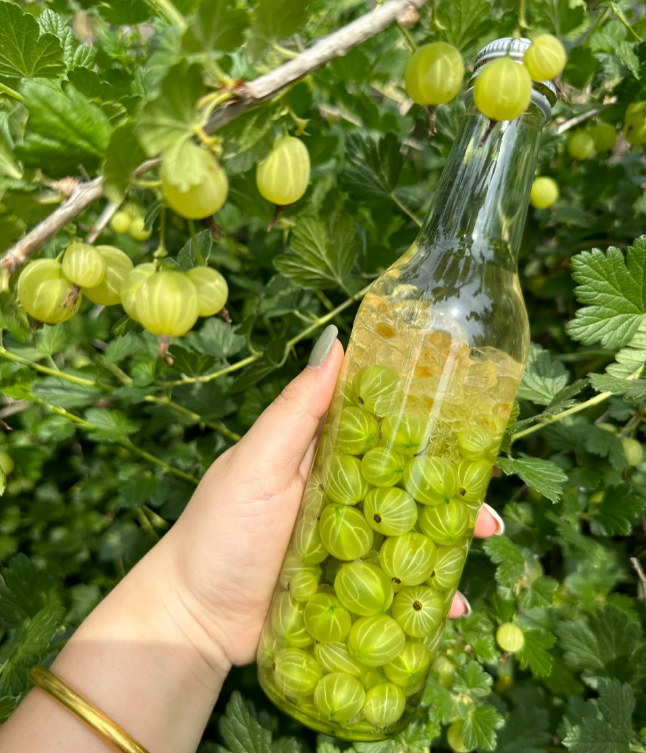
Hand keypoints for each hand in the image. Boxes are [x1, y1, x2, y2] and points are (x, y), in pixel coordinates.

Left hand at [162, 325, 504, 667]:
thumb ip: (297, 411)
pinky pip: (397, 583)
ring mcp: (346, 542)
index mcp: (321, 455)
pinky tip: (453, 605)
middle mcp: (339, 493)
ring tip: (485, 542)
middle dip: (453, 489)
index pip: (382, 428)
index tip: (473, 421)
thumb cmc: (219, 532)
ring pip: (411, 531)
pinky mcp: (349, 586)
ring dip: (452, 537)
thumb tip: (335, 341)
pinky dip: (426, 592)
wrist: (194, 619)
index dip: (427, 424)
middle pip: (407, 483)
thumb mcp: (257, 464)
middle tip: (490, 501)